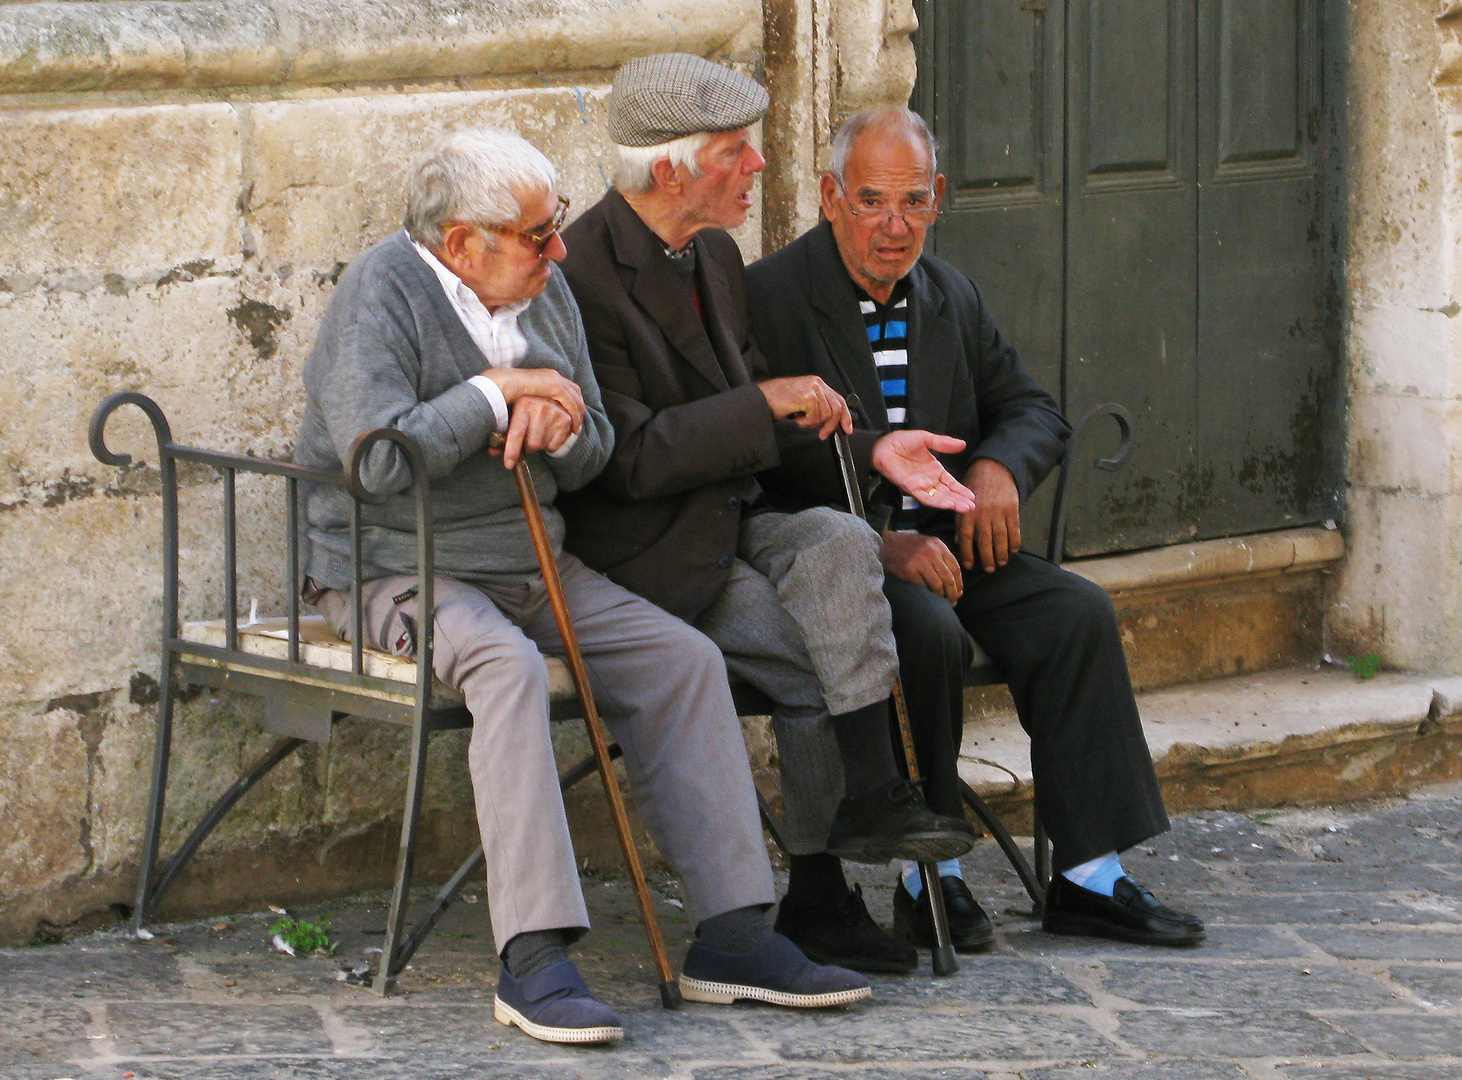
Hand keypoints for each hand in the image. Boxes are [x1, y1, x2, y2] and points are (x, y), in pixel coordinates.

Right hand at [480, 367, 584, 433]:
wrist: (501, 383)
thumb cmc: (505, 390)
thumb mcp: (523, 395)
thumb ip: (532, 400)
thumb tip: (534, 411)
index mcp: (546, 375)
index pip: (566, 387)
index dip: (572, 401)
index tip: (572, 414)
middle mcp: (553, 375)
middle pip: (574, 391)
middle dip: (579, 407)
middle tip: (578, 423)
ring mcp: (554, 379)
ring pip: (575, 398)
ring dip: (578, 413)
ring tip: (576, 429)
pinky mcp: (554, 386)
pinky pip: (570, 403)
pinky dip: (574, 415)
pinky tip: (573, 427)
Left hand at [491, 396, 573, 469]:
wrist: (550, 398)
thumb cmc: (526, 410)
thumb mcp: (513, 416)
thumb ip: (502, 435)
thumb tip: (493, 451)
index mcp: (523, 403)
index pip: (517, 432)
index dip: (512, 451)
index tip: (508, 464)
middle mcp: (540, 406)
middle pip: (532, 444)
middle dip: (528, 447)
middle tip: (526, 440)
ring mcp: (555, 412)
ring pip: (543, 446)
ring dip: (538, 445)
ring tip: (537, 434)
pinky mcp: (566, 420)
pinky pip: (554, 446)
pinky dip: (549, 445)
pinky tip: (547, 433)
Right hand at [756, 376, 852, 438]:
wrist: (762, 399)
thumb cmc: (777, 400)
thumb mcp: (802, 400)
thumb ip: (817, 405)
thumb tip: (830, 420)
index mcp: (817, 383)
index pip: (839, 399)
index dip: (845, 416)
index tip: (847, 429)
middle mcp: (817, 383)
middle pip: (836, 408)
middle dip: (830, 425)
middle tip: (821, 434)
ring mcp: (812, 389)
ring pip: (825, 414)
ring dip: (812, 423)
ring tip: (800, 420)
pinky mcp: (807, 397)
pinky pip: (815, 416)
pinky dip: (806, 422)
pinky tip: (796, 418)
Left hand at [870, 429, 975, 511]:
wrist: (884, 445)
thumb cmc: (902, 441)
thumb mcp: (926, 439)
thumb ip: (943, 443)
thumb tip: (962, 444)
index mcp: (934, 469)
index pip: (950, 483)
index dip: (961, 489)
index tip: (972, 496)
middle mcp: (929, 480)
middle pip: (947, 493)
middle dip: (959, 500)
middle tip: (972, 506)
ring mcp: (920, 485)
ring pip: (938, 498)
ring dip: (952, 503)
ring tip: (965, 508)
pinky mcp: (911, 488)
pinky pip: (925, 497)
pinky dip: (936, 502)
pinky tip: (948, 505)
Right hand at [880, 530, 962, 604]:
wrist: (885, 544)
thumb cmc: (907, 547)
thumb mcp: (927, 544)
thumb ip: (940, 557)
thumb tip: (954, 580)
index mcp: (938, 545)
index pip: (955, 567)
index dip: (959, 582)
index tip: (959, 591)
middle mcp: (931, 551)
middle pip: (949, 577)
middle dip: (954, 592)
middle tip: (954, 601)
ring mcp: (920, 560)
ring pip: (939, 584)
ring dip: (943, 595)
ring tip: (943, 600)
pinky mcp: (909, 569)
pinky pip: (924, 585)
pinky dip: (928, 591)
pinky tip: (930, 594)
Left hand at [957, 458, 1020, 572]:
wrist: (994, 468)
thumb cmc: (975, 485)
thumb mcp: (962, 501)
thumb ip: (961, 520)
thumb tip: (959, 542)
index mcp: (967, 511)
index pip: (965, 537)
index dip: (967, 553)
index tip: (969, 565)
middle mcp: (982, 513)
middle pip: (984, 541)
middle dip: (987, 558)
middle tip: (989, 569)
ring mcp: (998, 511)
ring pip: (1000, 539)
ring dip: (1001, 554)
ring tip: (1001, 563)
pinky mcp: (1012, 508)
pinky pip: (1014, 530)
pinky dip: (1014, 542)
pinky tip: (1012, 550)